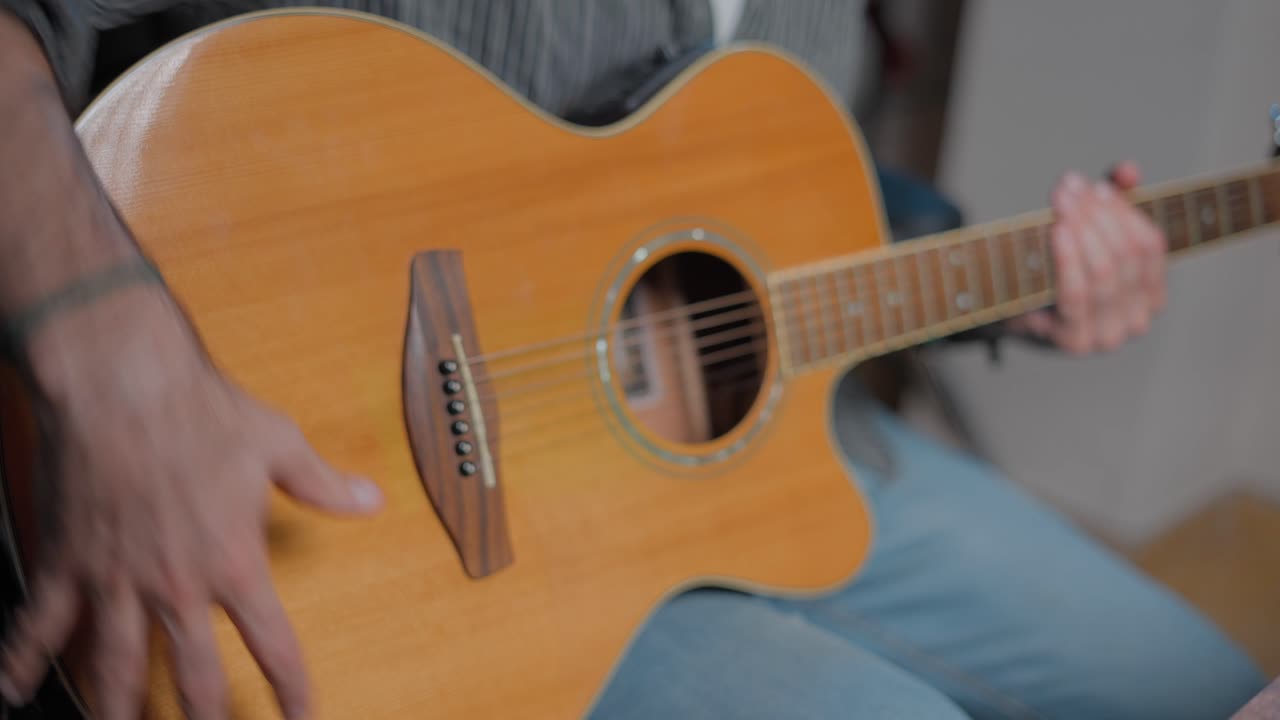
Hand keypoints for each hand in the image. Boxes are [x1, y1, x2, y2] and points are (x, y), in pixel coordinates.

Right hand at [0, 286, 382, 717]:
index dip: (291, 692)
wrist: (122, 382)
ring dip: (118, 708)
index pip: (274, 647)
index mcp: (236, 563)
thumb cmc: (202, 409)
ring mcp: (115, 579)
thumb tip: (372, 500)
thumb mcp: (280, 445)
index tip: (299, 719)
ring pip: (114, 667)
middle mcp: (177, 585)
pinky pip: (39, 624)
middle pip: (194, 678)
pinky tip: (12, 690)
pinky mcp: (66, 561)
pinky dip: (21, 660)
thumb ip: (324, 485)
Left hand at [1007, 162, 1166, 352]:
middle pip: (1125, 256)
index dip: (1125, 211)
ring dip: (1083, 230)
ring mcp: (1109, 334)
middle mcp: (1138, 318)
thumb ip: (1114, 200)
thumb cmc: (1057, 272)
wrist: (1013, 315)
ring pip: (1105, 274)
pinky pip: (1076, 295)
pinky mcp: (1076, 341)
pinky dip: (1069, 260)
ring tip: (1061, 202)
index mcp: (1152, 293)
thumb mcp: (1089, 232)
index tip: (1096, 185)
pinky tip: (1058, 231)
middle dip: (1097, 215)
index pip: (1150, 245)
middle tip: (1068, 188)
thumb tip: (1128, 171)